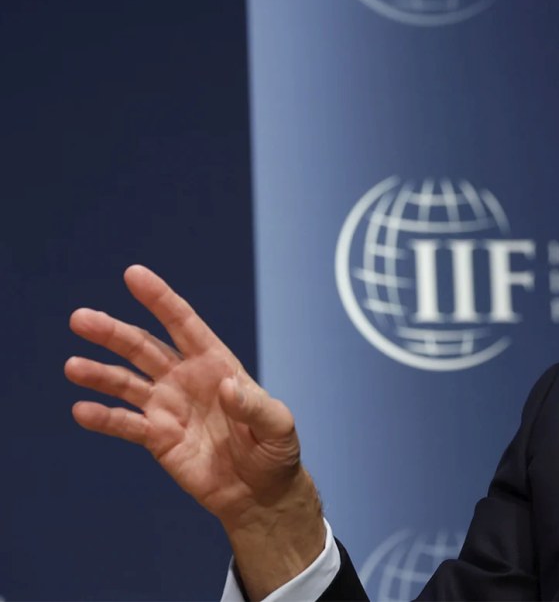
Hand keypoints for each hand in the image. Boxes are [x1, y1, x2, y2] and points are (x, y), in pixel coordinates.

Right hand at [66, 265, 323, 598]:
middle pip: (144, 348)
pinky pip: (126, 424)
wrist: (261, 493)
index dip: (160, 299)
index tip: (134, 274)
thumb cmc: (275, 451)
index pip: (184, 324)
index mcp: (217, 365)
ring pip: (127, 383)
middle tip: (80, 318)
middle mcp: (187, 379)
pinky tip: (82, 410)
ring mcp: (169, 407)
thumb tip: (227, 387)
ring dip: (100, 374)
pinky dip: (105, 418)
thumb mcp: (277, 426)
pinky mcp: (158, 438)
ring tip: (72, 366)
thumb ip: (254, 405)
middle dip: (114, 333)